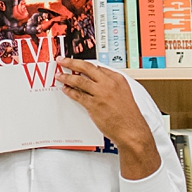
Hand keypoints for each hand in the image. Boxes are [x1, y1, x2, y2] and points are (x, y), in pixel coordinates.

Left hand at [56, 60, 160, 179]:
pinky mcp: (94, 105)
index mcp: (117, 79)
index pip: (97, 66)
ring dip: (67, 77)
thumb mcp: (123, 92)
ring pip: (79, 81)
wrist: (132, 130)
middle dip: (71, 63)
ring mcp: (100, 94)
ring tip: (60, 76)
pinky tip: (66, 89)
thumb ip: (111, 83)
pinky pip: (78, 95)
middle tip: (62, 60)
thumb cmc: (128, 115)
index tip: (75, 62)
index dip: (83, 64)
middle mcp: (109, 84)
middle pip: (86, 68)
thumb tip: (97, 78)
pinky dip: (70, 91)